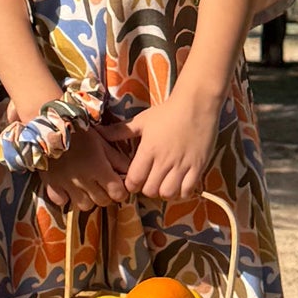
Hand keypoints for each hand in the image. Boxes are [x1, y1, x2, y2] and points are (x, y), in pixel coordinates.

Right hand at [40, 119, 133, 212]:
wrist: (48, 124)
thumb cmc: (78, 131)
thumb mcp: (101, 141)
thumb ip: (117, 158)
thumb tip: (132, 172)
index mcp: (98, 167)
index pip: (118, 193)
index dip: (120, 191)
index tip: (117, 185)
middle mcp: (83, 180)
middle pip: (102, 201)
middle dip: (105, 195)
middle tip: (102, 185)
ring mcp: (66, 184)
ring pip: (84, 205)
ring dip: (87, 198)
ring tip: (86, 187)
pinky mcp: (51, 184)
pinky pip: (61, 201)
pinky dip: (65, 197)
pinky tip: (67, 188)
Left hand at [120, 86, 222, 204]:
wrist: (196, 104)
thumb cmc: (167, 112)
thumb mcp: (142, 120)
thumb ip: (120, 131)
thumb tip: (99, 132)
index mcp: (148, 150)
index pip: (134, 180)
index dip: (131, 185)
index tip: (133, 181)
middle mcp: (164, 161)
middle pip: (150, 190)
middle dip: (146, 189)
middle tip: (149, 181)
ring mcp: (182, 165)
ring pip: (168, 193)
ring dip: (164, 192)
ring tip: (164, 183)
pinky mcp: (198, 167)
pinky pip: (188, 190)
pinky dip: (182, 191)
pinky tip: (179, 183)